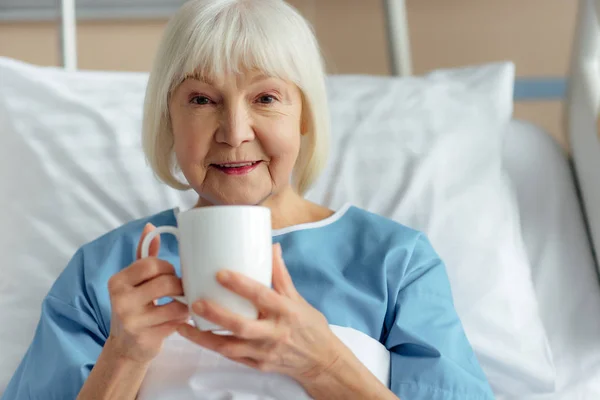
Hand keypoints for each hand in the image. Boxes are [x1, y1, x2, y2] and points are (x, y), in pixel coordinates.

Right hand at [106, 223, 189, 364]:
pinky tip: (179, 319)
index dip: (167, 267)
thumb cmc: (134, 307)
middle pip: (166, 283)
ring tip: (182, 304)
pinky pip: (177, 322)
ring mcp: (133, 321)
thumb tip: (151, 226)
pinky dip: (183, 319)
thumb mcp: (135, 282)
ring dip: (185, 303)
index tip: (169, 274)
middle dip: (179, 285)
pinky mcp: (146, 337)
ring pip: (176, 304)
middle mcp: (120, 300)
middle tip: (180, 290)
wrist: (125, 347)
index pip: (151, 264)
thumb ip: (144, 255)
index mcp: (117, 282)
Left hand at [176, 243, 347, 384]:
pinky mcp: (258, 365)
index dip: (241, 285)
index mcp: (286, 312)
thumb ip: (281, 275)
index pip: (262, 296)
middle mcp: (275, 333)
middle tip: (195, 303)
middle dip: (216, 314)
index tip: (220, 273)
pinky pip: (232, 357)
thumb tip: (272, 247)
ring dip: (204, 338)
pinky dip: (214, 348)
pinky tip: (198, 338)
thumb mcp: (298, 299)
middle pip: (242, 325)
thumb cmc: (309, 327)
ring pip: (231, 347)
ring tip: (184, 326)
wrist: (320, 361)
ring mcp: (265, 352)